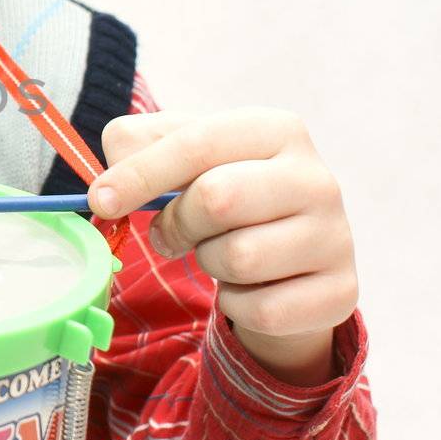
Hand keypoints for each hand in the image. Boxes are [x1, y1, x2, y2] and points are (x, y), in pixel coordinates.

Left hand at [88, 108, 357, 385]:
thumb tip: (113, 165)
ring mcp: (335, 237)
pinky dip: (237, 304)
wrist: (291, 260)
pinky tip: (248, 287)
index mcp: (277, 130)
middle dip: (178, 222)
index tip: (100, 199)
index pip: (199, 142)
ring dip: (208, 263)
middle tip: (173, 231)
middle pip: (217, 199)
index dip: (141, 173)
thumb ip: (139, 145)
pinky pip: (260, 309)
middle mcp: (317, 178)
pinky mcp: (340, 293)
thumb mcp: (186, 158)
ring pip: (238, 258)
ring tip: (220, 253)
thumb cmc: (229, 196)